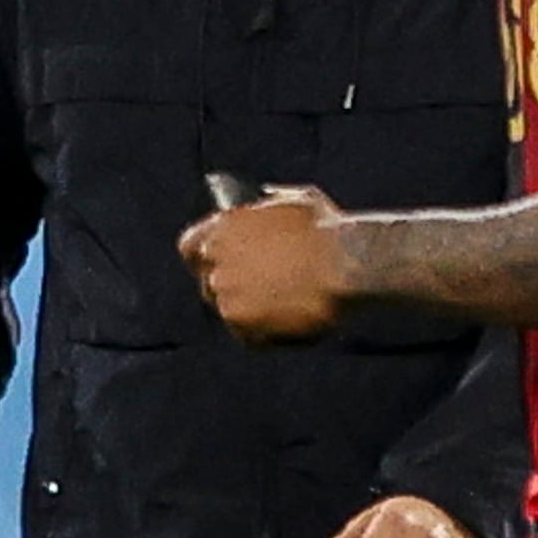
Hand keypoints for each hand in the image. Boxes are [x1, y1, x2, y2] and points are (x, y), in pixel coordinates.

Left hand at [181, 185, 347, 341]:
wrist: (346, 264)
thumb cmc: (328, 231)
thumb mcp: (296, 201)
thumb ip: (270, 204)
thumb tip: (267, 201)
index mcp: (224, 226)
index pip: (191, 247)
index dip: (206, 259)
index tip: (221, 266)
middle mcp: (216, 258)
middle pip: (211, 283)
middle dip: (235, 289)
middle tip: (267, 293)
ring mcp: (225, 291)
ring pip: (231, 311)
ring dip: (254, 313)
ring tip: (289, 308)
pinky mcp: (239, 321)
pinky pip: (247, 336)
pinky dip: (266, 335)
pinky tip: (292, 324)